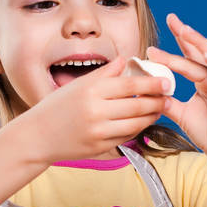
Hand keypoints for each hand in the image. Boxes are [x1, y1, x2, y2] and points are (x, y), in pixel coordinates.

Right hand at [13, 55, 170, 164]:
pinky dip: (138, 129)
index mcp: (91, 90)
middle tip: (168, 95)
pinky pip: (126, 137)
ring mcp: (98, 131)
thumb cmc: (57, 107)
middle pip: (137, 105)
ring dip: (151, 116)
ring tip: (159, 109)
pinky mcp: (100, 147)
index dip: (152, 83)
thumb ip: (105, 72)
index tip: (166, 81)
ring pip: (136, 123)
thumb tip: (126, 59)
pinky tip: (142, 122)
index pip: (130, 85)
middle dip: (157, 100)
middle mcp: (96, 111)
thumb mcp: (78, 84)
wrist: (38, 136)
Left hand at [146, 13, 206, 165]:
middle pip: (200, 51)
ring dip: (198, 44)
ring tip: (185, 30)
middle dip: (186, 34)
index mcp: (204, 81)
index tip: (167, 24)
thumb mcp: (181, 114)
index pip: (190, 56)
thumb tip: (147, 91)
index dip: (180, 40)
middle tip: (172, 19)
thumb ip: (167, 101)